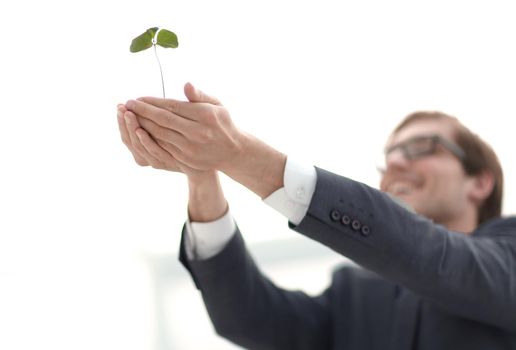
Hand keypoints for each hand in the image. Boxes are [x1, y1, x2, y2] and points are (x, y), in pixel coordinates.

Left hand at [124, 83, 243, 172]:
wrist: (233, 152)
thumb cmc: (222, 123)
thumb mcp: (217, 105)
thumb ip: (199, 95)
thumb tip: (186, 85)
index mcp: (204, 115)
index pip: (171, 107)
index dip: (151, 102)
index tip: (136, 98)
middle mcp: (198, 132)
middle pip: (162, 121)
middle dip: (141, 112)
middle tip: (126, 105)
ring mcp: (191, 148)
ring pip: (160, 135)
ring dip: (141, 125)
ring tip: (128, 117)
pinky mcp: (186, 159)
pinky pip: (163, 148)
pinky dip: (149, 140)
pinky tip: (139, 132)